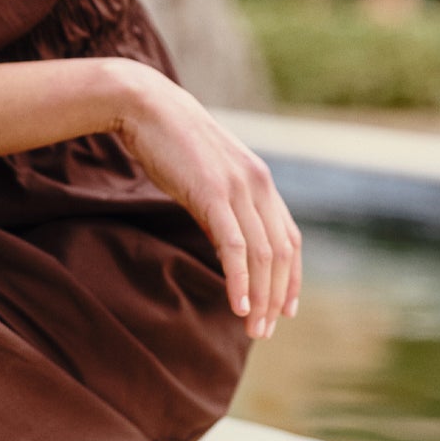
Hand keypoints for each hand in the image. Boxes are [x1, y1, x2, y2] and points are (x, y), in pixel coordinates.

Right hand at [104, 62, 301, 338]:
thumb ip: (224, 208)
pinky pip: (234, 246)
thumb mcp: (208, 178)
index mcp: (261, 182)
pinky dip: (240, 279)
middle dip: (277, 298)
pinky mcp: (213, 193)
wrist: (147, 107)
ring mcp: (238, 188)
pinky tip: (239, 305)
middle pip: (281, 253)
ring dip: (261, 297)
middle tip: (264, 332)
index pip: (291, 239)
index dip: (292, 278)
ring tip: (254, 329)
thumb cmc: (172, 144)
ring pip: (263, 254)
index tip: (286, 309)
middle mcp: (259, 185)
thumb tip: (228, 247)